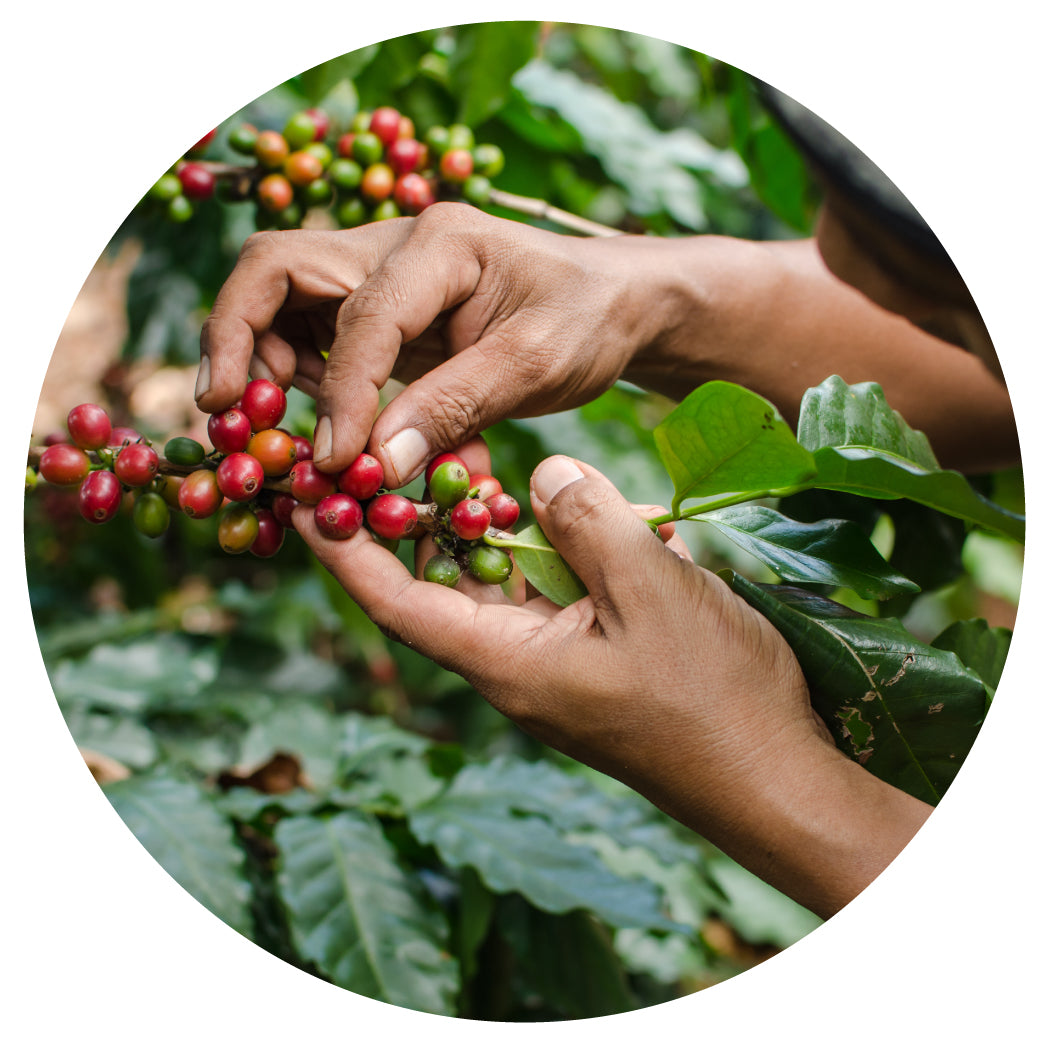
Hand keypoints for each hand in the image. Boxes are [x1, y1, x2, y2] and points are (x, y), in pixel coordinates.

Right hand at [197, 204, 662, 483]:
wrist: (613, 303)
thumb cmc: (586, 322)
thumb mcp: (535, 365)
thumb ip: (454, 408)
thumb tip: (374, 465)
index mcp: (439, 245)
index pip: (361, 315)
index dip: (341, 394)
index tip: (336, 462)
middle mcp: (394, 246)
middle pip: (276, 270)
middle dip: (238, 339)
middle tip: (225, 414)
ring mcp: (382, 275)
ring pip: (282, 300)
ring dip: (260, 361)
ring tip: (264, 427)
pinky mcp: (384, 310)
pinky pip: (315, 336)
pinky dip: (300, 379)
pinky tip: (318, 423)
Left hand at [292, 451, 930, 917]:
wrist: (774, 774)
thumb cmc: (712, 696)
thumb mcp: (650, 590)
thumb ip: (587, 522)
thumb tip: (541, 474)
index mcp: (504, 661)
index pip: (395, 600)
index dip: (344, 547)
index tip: (307, 493)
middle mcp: (514, 664)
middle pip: (436, 584)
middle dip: (413, 519)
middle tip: (396, 449)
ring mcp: (553, 663)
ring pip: (494, 584)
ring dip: (484, 530)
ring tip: (473, 465)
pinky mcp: (590, 656)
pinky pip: (544, 594)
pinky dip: (542, 549)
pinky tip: (560, 511)